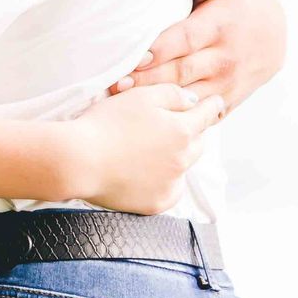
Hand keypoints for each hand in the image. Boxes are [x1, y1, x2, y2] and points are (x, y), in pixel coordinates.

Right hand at [69, 83, 223, 214]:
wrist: (80, 160)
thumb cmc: (107, 123)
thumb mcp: (140, 96)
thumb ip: (172, 94)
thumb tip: (193, 101)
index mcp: (181, 130)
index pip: (206, 115)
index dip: (212, 106)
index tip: (217, 102)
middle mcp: (183, 160)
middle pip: (199, 143)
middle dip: (194, 132)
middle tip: (177, 125)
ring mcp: (171, 184)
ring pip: (185, 168)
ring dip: (179, 157)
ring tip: (155, 150)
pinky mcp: (157, 203)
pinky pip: (171, 190)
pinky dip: (165, 181)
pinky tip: (146, 172)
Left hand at [108, 0, 287, 111]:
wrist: (275, 34)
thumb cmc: (238, 4)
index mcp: (220, 27)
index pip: (185, 39)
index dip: (160, 50)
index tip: (134, 56)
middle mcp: (225, 58)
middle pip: (181, 72)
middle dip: (148, 80)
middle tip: (116, 84)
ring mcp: (227, 83)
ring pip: (187, 96)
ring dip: (156, 102)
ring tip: (123, 102)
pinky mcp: (226, 101)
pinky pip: (199, 114)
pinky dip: (175, 117)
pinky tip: (148, 119)